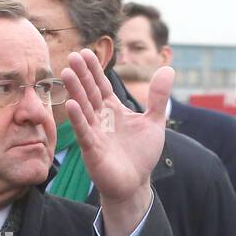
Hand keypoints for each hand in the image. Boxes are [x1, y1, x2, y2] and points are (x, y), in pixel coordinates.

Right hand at [62, 49, 170, 235]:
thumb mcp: (154, 122)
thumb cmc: (141, 154)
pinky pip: (84, 131)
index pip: (102, 85)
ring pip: (83, 108)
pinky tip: (71, 104)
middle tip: (72, 56)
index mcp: (113, 110)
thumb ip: (158, 97)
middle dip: (82, 75)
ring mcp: (94, 133)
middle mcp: (101, 118)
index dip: (95, 70)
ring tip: (67, 73)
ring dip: (75, 91)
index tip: (86, 52)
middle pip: (90, 92)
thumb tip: (168, 68)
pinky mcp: (92, 149)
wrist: (135, 184)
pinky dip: (78, 118)